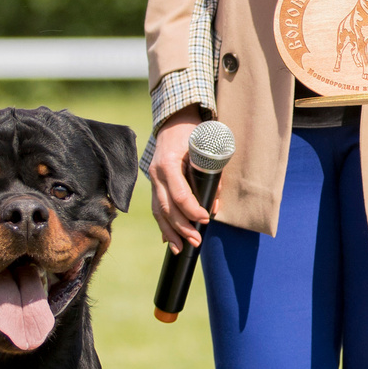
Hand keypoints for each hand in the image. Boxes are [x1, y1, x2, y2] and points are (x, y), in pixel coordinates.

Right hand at [148, 109, 210, 253]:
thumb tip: (214, 203)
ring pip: (159, 211)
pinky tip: (169, 240)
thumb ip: (211, 174)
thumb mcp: (205, 147)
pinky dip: (163, 225)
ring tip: (182, 248)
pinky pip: (157, 208)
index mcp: (169, 163)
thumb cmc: (194, 132)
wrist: (174, 120)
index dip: (192, 210)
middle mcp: (157, 173)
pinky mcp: (154, 184)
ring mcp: (153, 179)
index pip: (179, 194)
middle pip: (167, 207)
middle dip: (182, 227)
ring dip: (171, 232)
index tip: (205, 219)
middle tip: (196, 241)